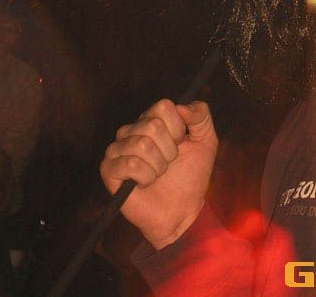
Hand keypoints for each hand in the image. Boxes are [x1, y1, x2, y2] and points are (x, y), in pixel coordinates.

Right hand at [100, 99, 217, 248]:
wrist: (181, 211)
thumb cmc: (191, 174)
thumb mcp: (206, 140)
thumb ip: (200, 115)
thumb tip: (181, 105)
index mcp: (152, 119)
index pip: (163, 106)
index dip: (178, 128)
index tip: (181, 143)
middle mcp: (131, 130)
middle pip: (153, 125)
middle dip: (169, 150)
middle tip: (169, 162)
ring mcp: (117, 149)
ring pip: (142, 145)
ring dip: (159, 165)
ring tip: (158, 174)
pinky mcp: (109, 170)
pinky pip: (131, 165)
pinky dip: (146, 177)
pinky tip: (145, 183)